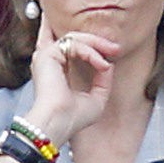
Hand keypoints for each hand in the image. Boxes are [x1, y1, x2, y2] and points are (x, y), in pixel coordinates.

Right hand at [25, 16, 118, 143]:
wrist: (59, 124)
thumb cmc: (73, 118)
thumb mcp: (96, 97)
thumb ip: (103, 79)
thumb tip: (109, 62)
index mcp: (56, 70)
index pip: (68, 46)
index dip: (88, 43)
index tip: (112, 50)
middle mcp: (49, 61)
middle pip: (73, 38)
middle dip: (97, 41)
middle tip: (116, 48)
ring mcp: (47, 56)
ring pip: (75, 38)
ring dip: (97, 44)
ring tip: (113, 52)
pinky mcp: (48, 54)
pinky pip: (75, 44)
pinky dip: (91, 53)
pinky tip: (102, 65)